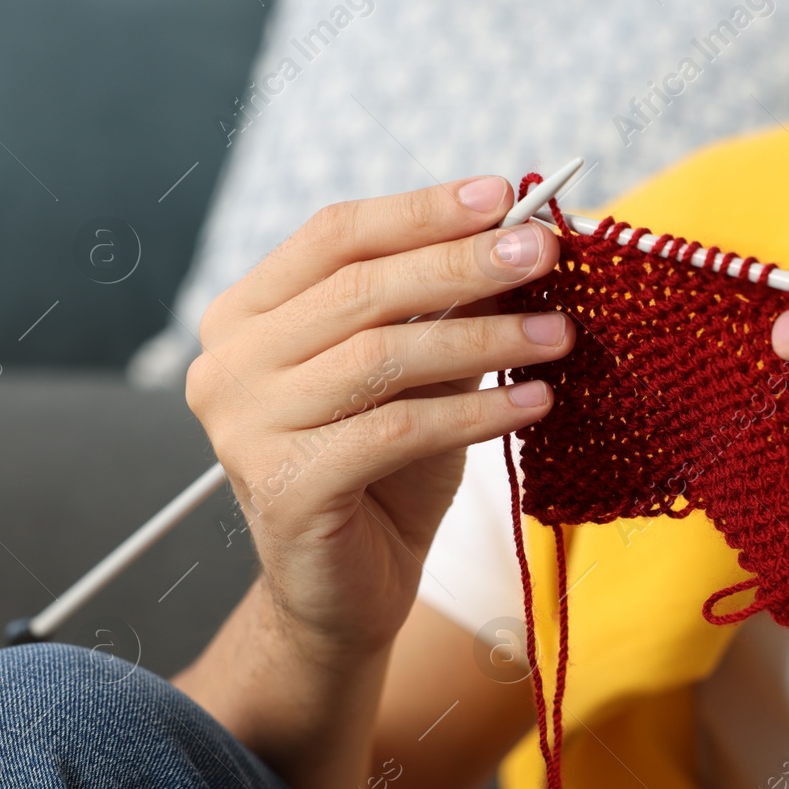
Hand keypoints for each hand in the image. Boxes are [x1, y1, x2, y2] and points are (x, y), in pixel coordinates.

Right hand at [187, 178, 572, 659]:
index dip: (422, 210)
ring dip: (484, 339)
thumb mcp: (416, 374)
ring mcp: (245, 427)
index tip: (504, 195)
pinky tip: (535, 402)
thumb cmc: (384, 474)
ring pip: (382, 357)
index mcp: (246, 315)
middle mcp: (228, 364)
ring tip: (559, 337)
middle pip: (360, 289)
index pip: (335, 235)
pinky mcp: (285, 487)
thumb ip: (443, 310)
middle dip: (463, 264)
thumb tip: (516, 240)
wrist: (347, 592)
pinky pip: (398, 430)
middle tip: (544, 254)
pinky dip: (476, 412)